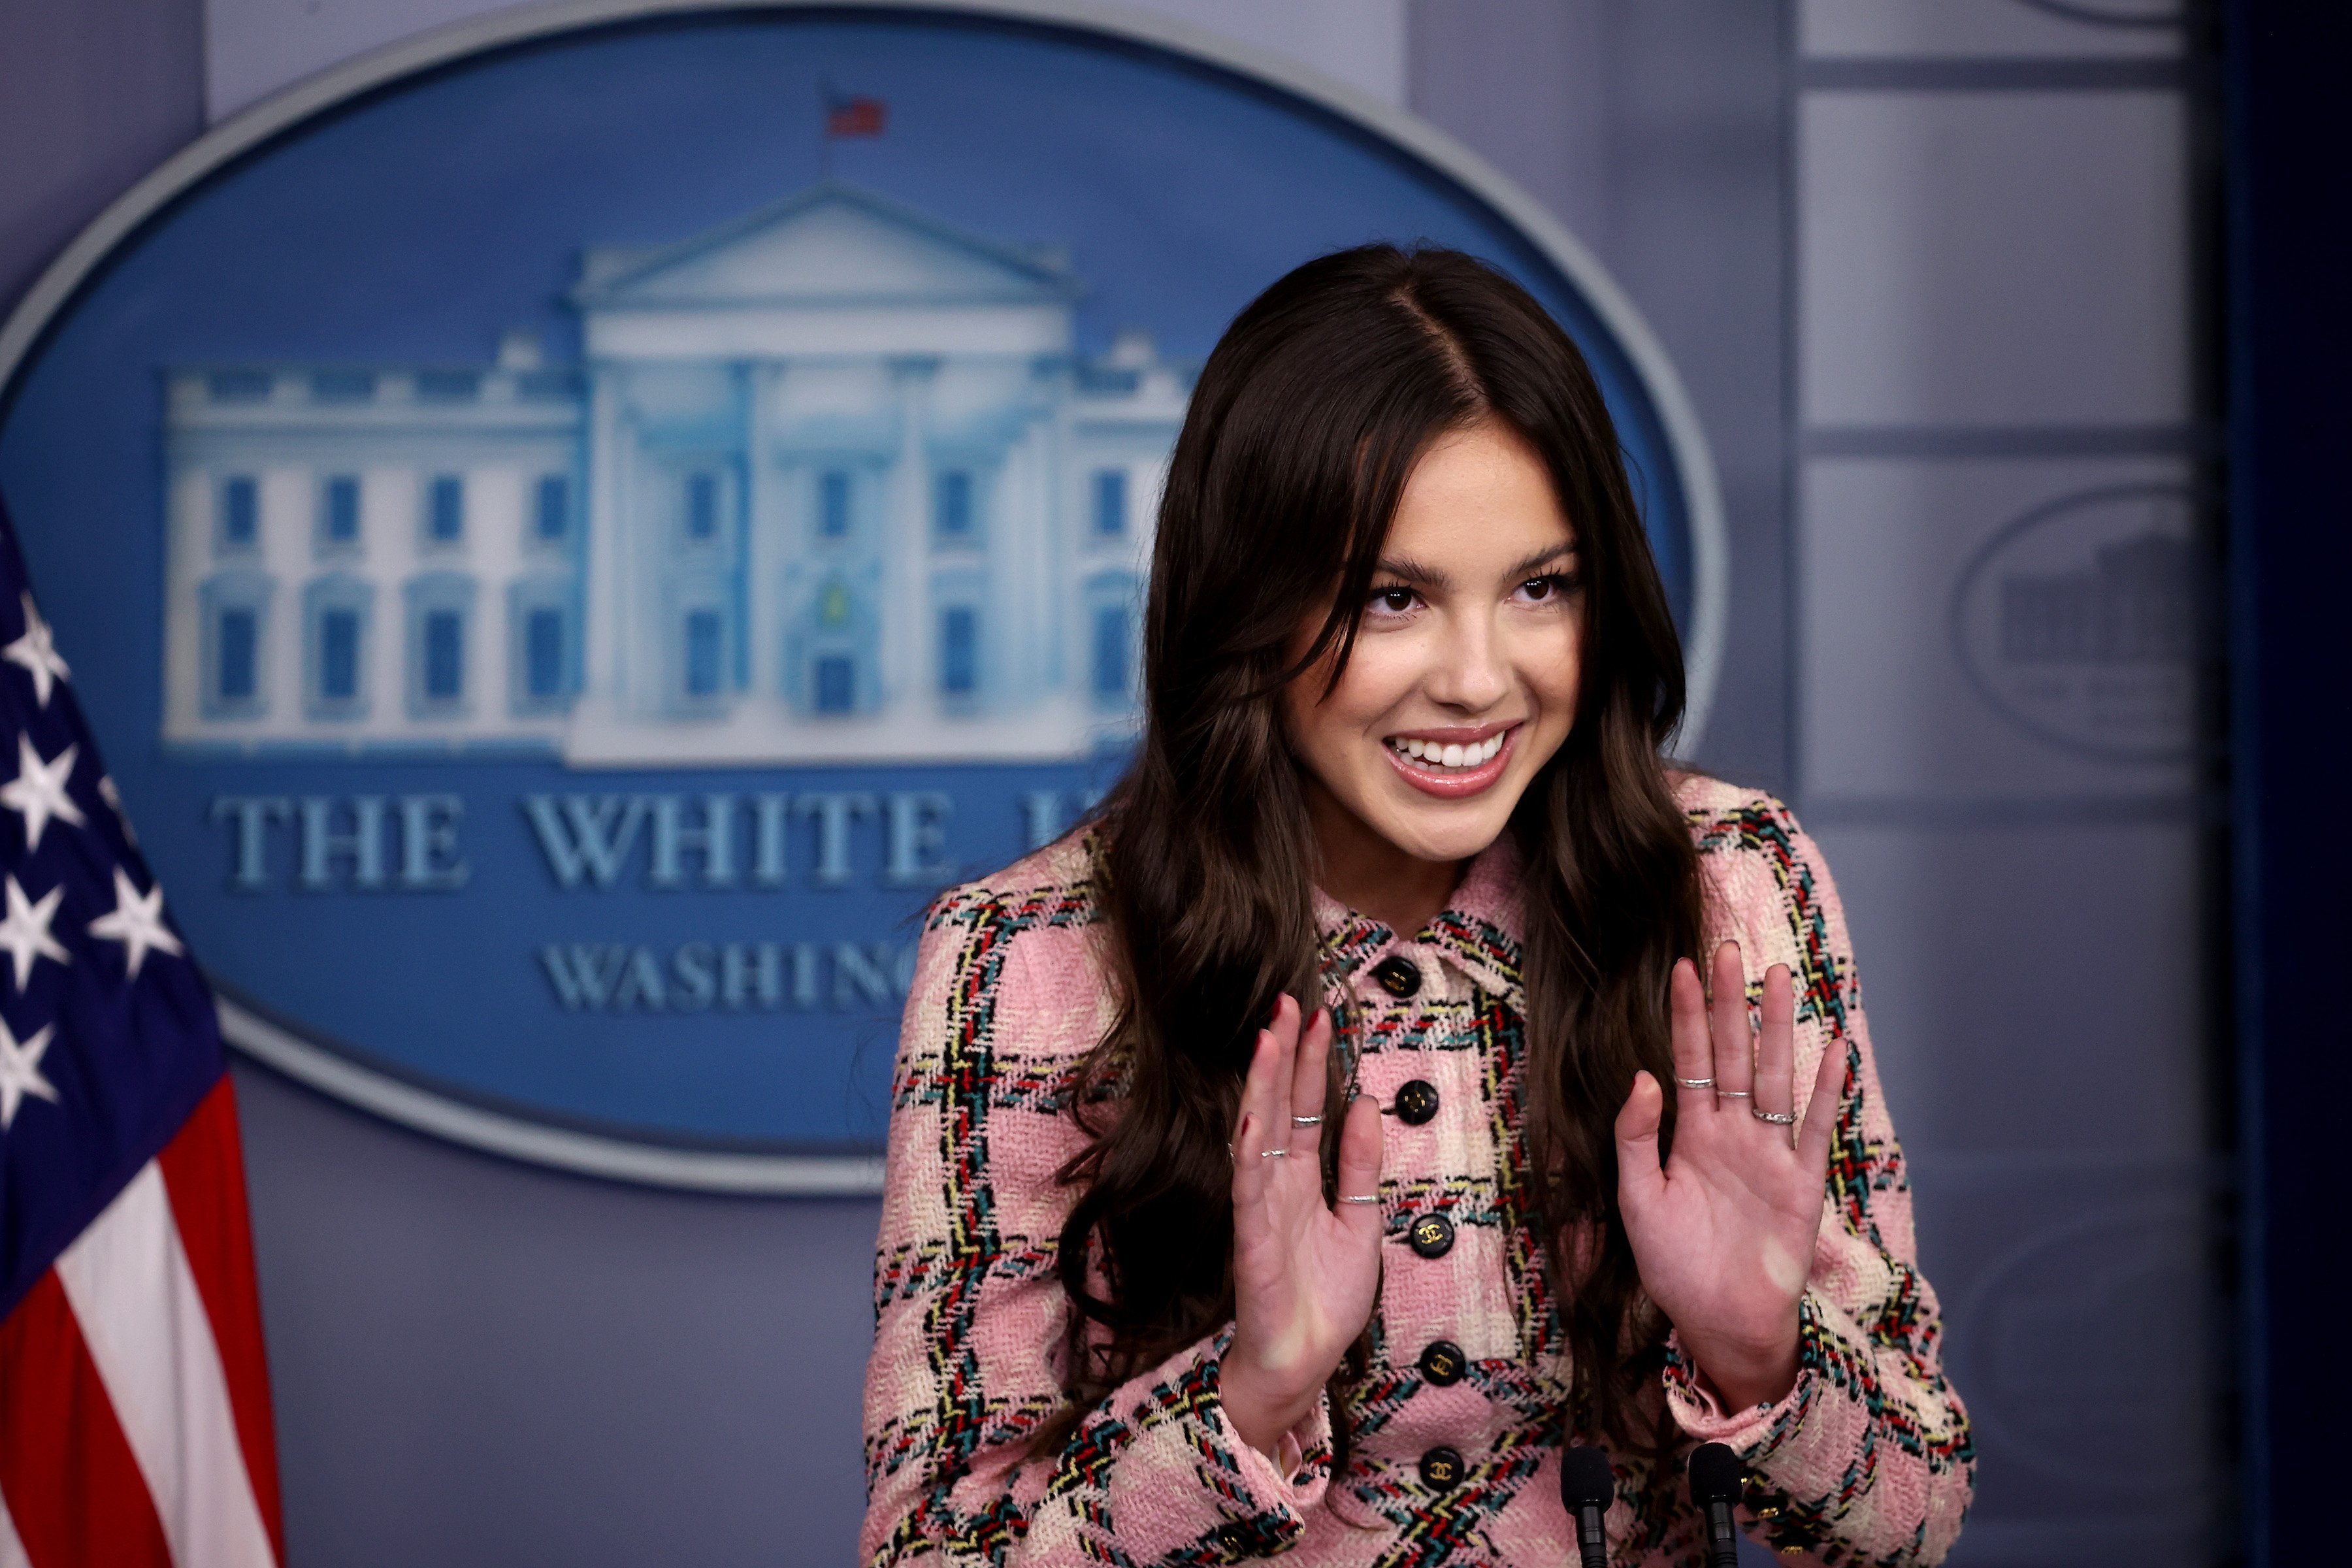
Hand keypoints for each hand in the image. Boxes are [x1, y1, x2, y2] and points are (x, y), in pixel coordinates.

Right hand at [1221, 994, 1384, 1459]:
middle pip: (1276, 1107)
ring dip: (1260, 1089)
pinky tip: (1253, 1119)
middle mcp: (1276, 1185)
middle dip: (1281, 1056)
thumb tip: (1361, 1103)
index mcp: (1301, 1179)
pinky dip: (1249, 1154)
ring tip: (1267, 1040)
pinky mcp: (1252, 1243)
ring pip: (1257, 1137)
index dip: (1309, 1063)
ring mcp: (1260, 1210)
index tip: (1316, 1014)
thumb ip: (1358, 1166)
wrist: (1303, 1364)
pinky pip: (1249, 1192)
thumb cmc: (1323, 1298)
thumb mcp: (1359, 1221)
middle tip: (1285, 1002)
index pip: (1302, 1107)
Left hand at [1613, 942, 1842, 1409]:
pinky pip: (1816, 1130)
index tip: (1682, 967)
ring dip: (1778, 1031)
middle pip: (1734, 1056)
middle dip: (1730, 1005)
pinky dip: (1827, 1092)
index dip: (1685, 1016)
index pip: (1687, 1061)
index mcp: (1690, 1136)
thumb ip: (1638, 1138)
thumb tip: (1644, 1077)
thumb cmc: (1675, 1267)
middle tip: (1730, 949)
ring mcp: (1770, 1156)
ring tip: (1778, 980)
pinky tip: (1835, 1049)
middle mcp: (1732, 1135)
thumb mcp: (1638, 1200)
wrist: (1720, 1324)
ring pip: (1776, 1079)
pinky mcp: (1803, 1185)